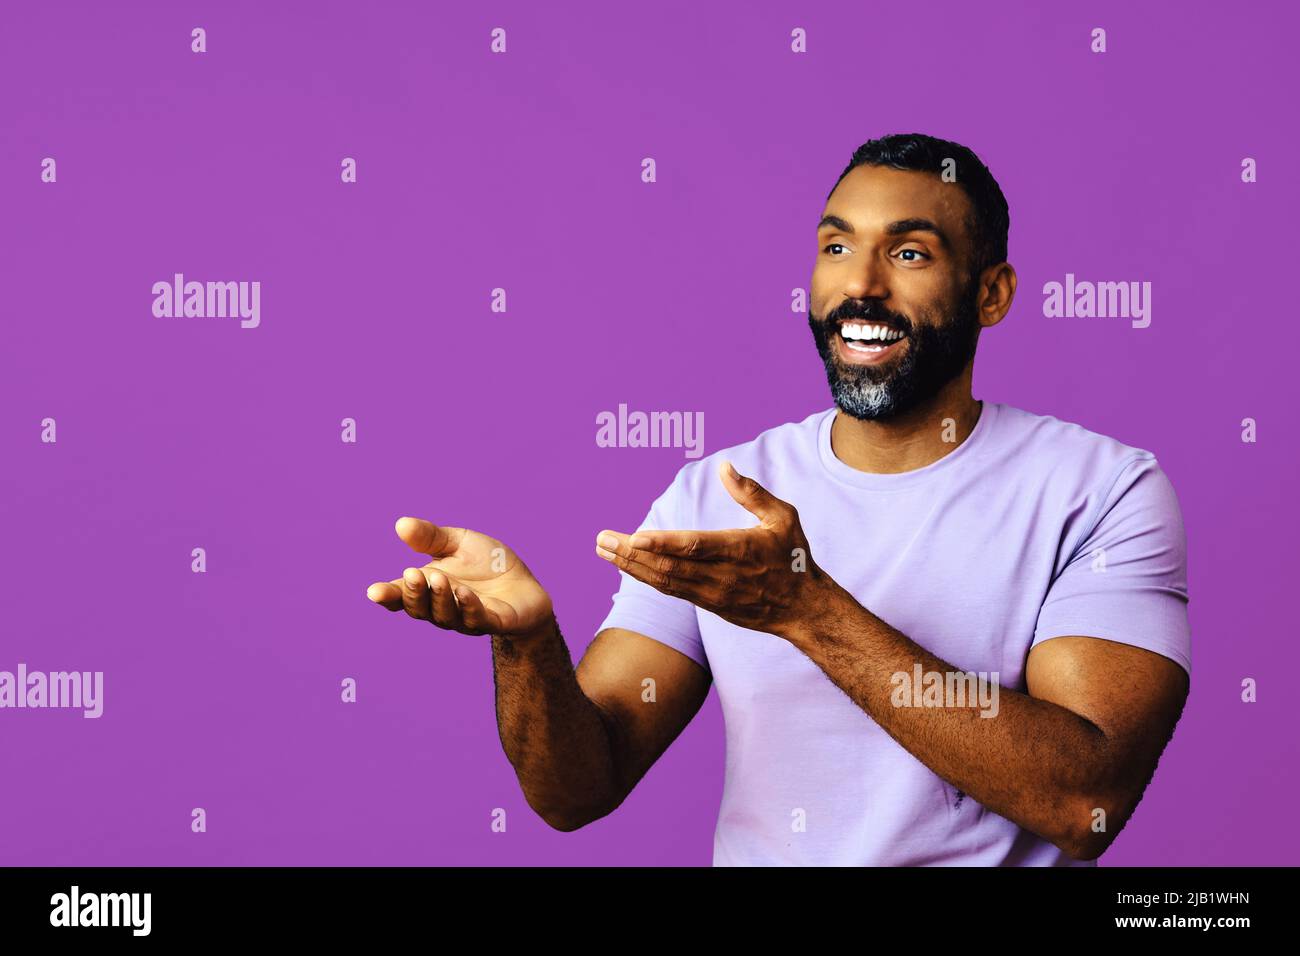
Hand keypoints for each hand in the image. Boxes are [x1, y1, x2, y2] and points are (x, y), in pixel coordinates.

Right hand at [367, 517, 554, 640]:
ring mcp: (467, 618)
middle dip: (414, 593)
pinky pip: (477, 618)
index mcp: (429, 588)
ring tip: (437, 578)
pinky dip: (468, 606)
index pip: (402, 596)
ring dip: (439, 598)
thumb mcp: (458, 542)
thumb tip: (401, 524)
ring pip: (446, 615)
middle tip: (413, 574)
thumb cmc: (486, 564)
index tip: (374, 591)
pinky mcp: (494, 622)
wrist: (525, 584)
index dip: (388, 596)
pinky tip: (463, 593)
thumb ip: (430, 537)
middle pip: (420, 608)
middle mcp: (443, 608)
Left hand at [594, 461, 840, 640]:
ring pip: (664, 581)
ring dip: (631, 567)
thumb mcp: (783, 518)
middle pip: (668, 566)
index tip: (634, 536)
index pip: (693, 547)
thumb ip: (752, 494)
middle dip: (631, 554)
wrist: (803, 609)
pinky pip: (670, 590)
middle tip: (602, 540)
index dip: (662, 544)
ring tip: (604, 551)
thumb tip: (724, 466)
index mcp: (739, 549)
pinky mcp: (707, 604)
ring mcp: (711, 593)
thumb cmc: (794, 557)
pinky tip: (627, 566)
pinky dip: (646, 577)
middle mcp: (721, 575)